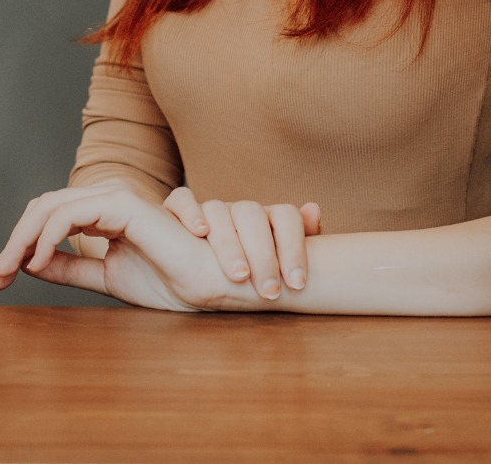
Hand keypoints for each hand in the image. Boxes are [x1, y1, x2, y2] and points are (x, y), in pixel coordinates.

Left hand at [0, 184, 238, 311]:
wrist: (208, 285)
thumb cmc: (171, 279)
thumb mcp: (106, 277)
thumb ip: (70, 268)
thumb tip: (28, 263)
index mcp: (103, 212)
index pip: (48, 217)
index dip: (18, 243)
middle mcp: (106, 198)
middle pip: (42, 208)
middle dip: (13, 241)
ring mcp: (114, 197)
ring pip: (49, 208)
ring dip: (20, 240)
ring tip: (9, 271)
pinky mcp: (122, 205)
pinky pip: (70, 214)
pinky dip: (46, 236)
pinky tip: (36, 262)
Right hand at [161, 187, 320, 299]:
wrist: (194, 275)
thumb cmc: (248, 274)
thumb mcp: (276, 269)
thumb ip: (302, 243)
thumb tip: (314, 209)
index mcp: (267, 219)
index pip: (285, 216)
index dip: (294, 248)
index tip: (297, 284)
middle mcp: (238, 209)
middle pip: (252, 214)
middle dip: (263, 254)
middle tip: (269, 291)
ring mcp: (209, 208)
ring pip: (218, 208)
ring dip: (229, 242)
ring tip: (239, 276)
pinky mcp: (177, 209)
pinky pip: (182, 199)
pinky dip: (190, 211)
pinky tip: (200, 233)